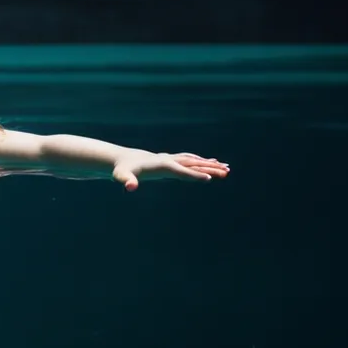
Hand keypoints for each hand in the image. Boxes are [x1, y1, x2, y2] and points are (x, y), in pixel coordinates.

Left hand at [111, 151, 229, 191]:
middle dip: (209, 168)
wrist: (121, 159)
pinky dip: (202, 163)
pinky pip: (190, 161)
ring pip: (194, 161)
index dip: (194, 175)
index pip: (181, 171)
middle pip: (192, 164)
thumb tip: (130, 187)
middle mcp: (169, 160)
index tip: (210, 178)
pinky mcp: (171, 161)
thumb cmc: (122, 169)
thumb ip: (126, 181)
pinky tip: (212, 164)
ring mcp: (170, 159)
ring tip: (226, 168)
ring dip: (210, 164)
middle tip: (226, 172)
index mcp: (162, 165)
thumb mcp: (121, 176)